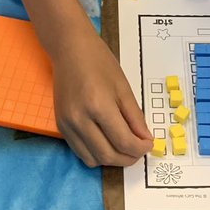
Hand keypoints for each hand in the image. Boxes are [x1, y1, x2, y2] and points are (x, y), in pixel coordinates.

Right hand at [53, 28, 153, 167]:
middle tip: (139, 149)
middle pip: (108, 155)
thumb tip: (145, 139)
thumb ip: (135, 117)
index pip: (124, 141)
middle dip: (128, 158)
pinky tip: (106, 142)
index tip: (148, 144)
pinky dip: (96, 154)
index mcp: (99, 106)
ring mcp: (67, 125)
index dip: (140, 148)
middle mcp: (80, 119)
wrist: (70, 50)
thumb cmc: (98, 62)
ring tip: (123, 148)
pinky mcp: (60, 126)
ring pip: (93, 159)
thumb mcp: (123, 87)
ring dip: (112, 159)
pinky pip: (80, 152)